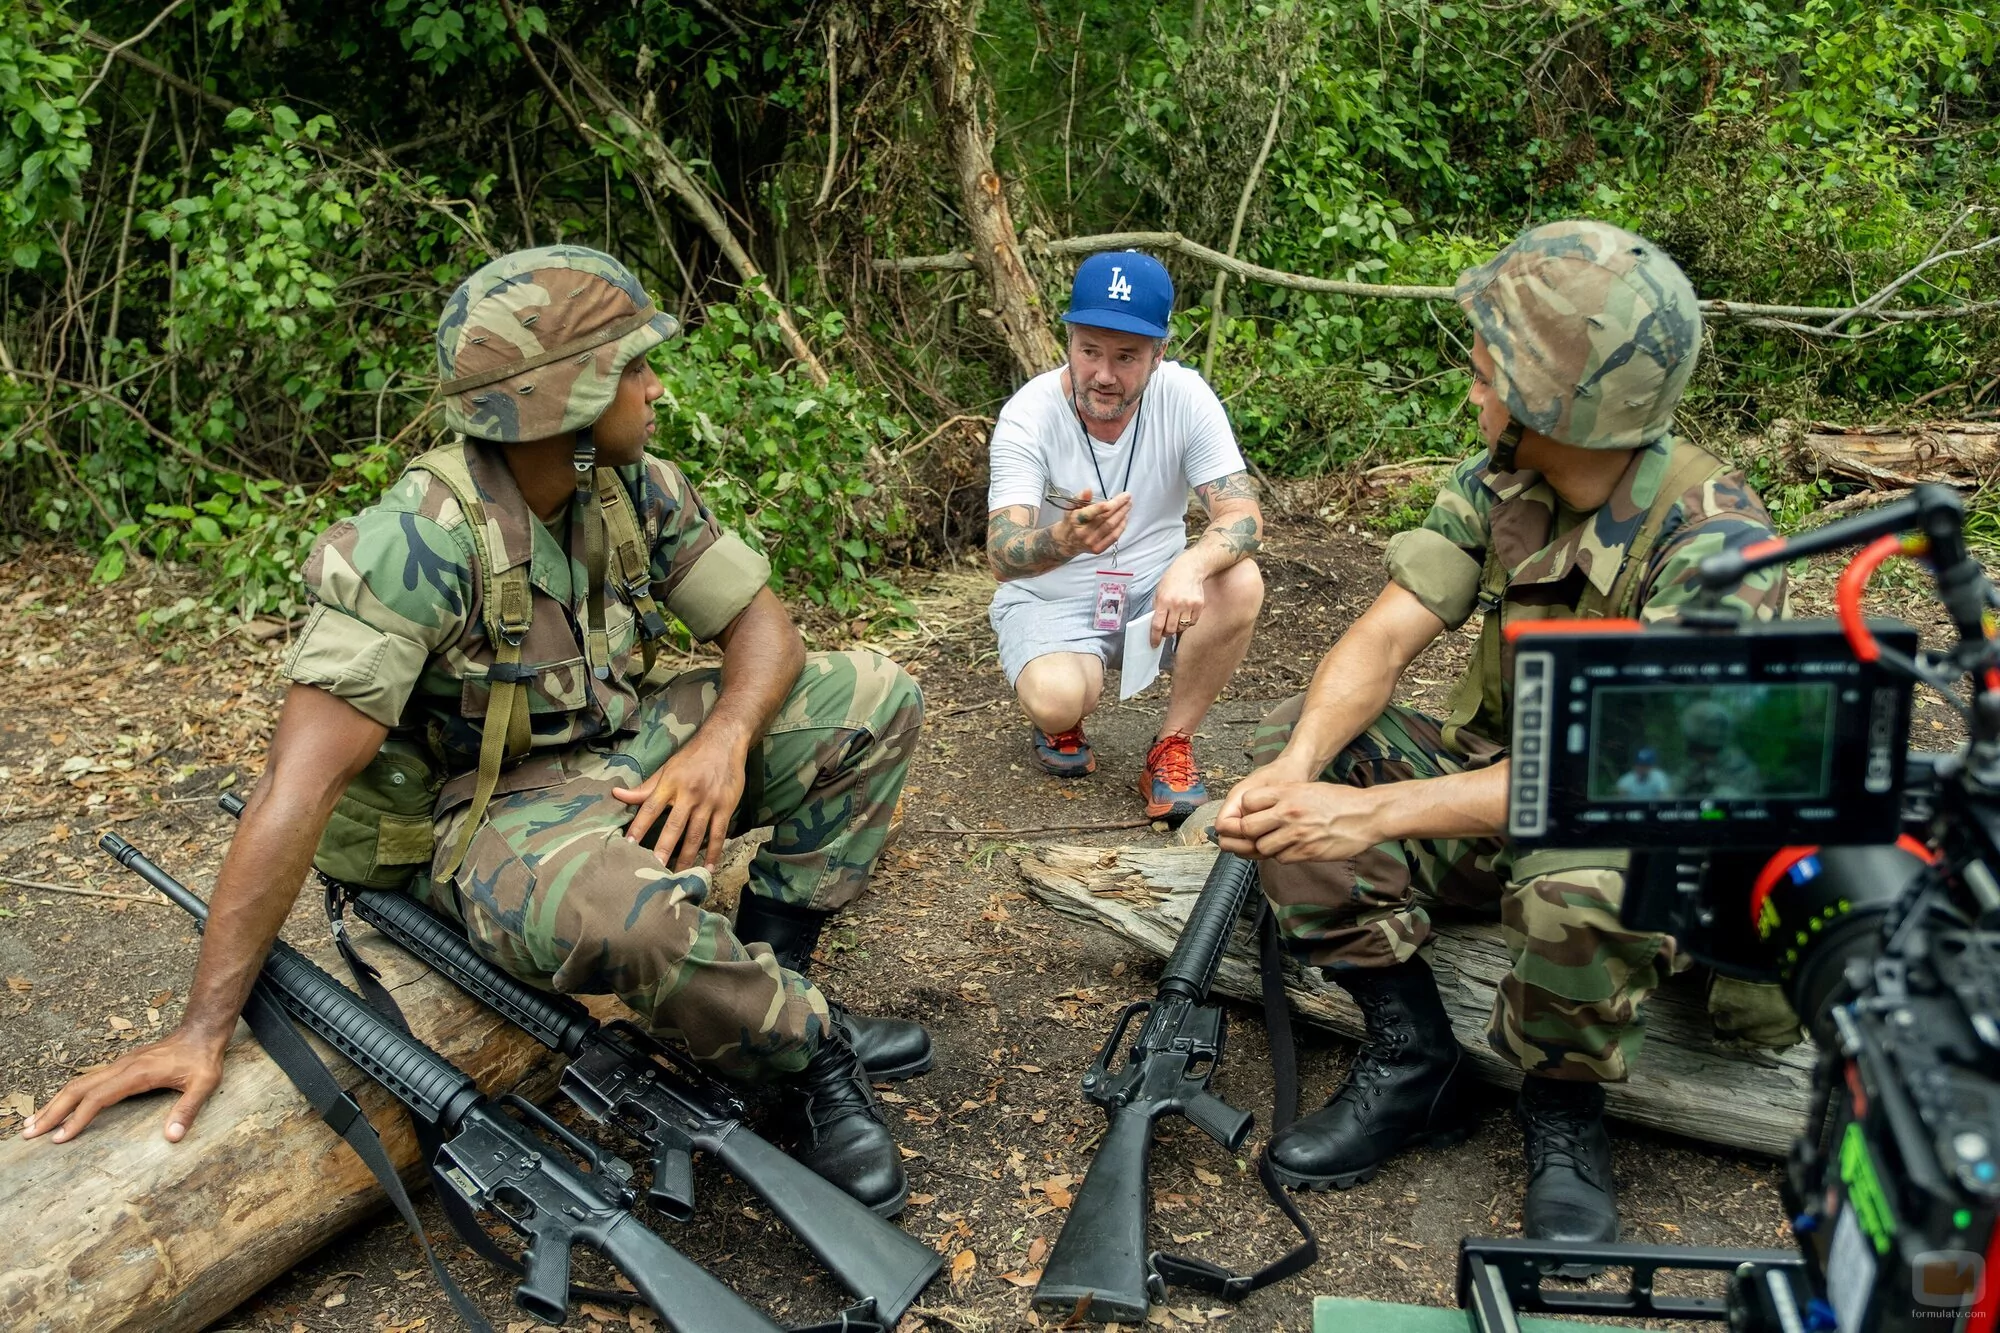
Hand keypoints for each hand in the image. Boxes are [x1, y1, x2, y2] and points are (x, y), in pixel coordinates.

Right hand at [22, 1028, 226, 1143]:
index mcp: (137, 1074)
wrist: (202, 1032)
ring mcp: (119, 1065)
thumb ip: (187, 1110)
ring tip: (34, 1123)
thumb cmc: (202, 1059)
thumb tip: (172, 1137)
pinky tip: (61, 1107)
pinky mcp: (121, 1066)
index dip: (78, 1119)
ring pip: (79, 1083)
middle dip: (52, 1111)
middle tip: (29, 1133)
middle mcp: (122, 1068)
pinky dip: (69, 1095)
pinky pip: (88, 1081)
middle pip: (77, 1089)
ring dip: (55, 1102)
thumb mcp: (204, 1084)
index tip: (60, 1138)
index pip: (98, 1098)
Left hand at [614, 734, 748, 871]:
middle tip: (654, 869)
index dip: (638, 827)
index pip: (650, 808)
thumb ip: (644, 788)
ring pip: (696, 835)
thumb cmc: (692, 756)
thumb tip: (617, 794)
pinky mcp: (726, 806)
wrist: (724, 741)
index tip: (628, 845)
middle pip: (674, 826)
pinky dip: (713, 852)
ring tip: (678, 876)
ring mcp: (709, 801)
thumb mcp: (666, 768)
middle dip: (663, 849)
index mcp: (670, 783)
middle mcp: (689, 793)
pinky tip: (707, 867)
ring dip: (687, 857)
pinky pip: (718, 834)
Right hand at [1052, 488, 1131, 558]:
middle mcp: (1083, 533)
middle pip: (1104, 518)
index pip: (1090, 513)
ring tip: (1128, 505)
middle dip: (1118, 507)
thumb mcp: (1071, 507)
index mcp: (1075, 521)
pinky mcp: (1098, 549)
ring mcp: (1091, 542)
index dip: (1101, 507)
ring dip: (1122, 515)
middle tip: (1127, 497)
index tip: (1114, 500)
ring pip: (1111, 527)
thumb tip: (1088, 490)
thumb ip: (1079, 498)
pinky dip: (1121, 527)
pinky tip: (1125, 518)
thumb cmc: (1071, 521)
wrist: (1066, 542)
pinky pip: (1113, 537)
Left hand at [1148, 553, 1206, 647]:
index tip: (1154, 643)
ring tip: (1175, 620)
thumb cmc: (1172, 580)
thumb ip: (1157, 608)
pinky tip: (1185, 616)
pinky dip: (1188, 623)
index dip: (1155, 637)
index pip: (1157, 624)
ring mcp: (1189, 605)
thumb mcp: (1159, 592)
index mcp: (1163, 600)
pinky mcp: (1199, 606)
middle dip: (1166, 633)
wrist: (1190, 569)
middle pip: (1171, 629)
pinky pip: (1192, 622)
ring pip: (1182, 627)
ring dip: (1177, 628)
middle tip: (1165, 631)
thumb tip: (1156, 625)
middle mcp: (1176, 604)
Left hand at [1214, 776, 1386, 863]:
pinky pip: (1281, 858)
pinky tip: (1294, 848)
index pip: (1248, 802)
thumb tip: (1259, 807)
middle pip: (1248, 827)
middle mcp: (1289, 812)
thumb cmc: (1339, 800)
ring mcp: (1297, 834)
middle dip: (1250, 832)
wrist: (1367, 815)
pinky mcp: (1306, 852)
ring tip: (1278, 841)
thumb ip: (1282, 796)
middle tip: (1260, 833)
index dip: (1247, 810)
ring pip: (1262, 847)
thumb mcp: (1307, 788)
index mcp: (1287, 792)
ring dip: (1267, 846)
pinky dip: (1283, 855)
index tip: (1253, 814)